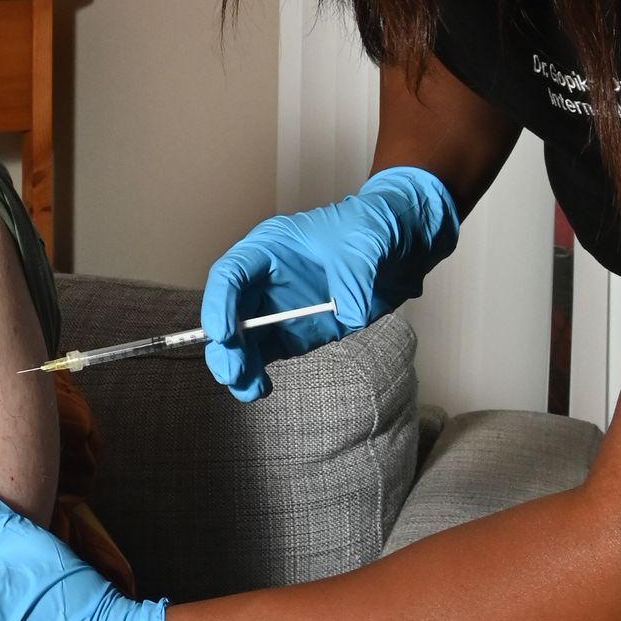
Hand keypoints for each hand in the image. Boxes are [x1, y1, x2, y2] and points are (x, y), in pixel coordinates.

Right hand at [200, 163, 458, 400]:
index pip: (231, 274)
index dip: (219, 303)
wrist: (400, 244)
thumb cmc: (372, 228)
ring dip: (240, 365)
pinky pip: (267, 354)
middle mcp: (265, 278)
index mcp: (270, 246)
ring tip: (248, 391)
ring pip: (243, 340)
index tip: (222, 334)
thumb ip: (353, 280)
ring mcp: (278, 307)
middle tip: (231, 372)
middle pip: (229, 312)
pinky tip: (260, 389)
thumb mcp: (365, 245)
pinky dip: (259, 373)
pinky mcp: (295, 330)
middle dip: (225, 344)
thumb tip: (349, 314)